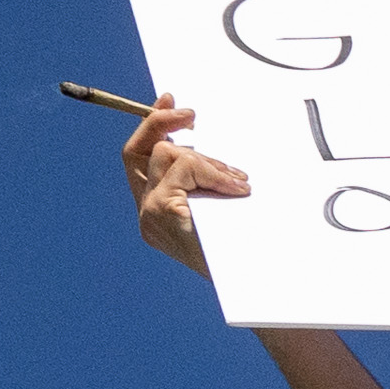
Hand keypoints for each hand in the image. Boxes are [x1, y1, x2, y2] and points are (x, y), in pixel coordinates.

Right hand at [126, 96, 250, 276]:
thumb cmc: (245, 251)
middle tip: (192, 113)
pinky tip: (237, 190)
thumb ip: (207, 184)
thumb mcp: (221, 209)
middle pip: (137, 150)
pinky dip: (214, 173)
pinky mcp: (161, 209)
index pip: (140, 160)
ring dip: (207, 160)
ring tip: (238, 182)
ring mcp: (149, 213)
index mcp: (157, 213)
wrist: (252, 286)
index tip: (169, 102)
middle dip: (162, 122)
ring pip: (167, 153)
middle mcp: (146, 214)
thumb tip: (209, 149)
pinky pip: (185, 168)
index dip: (151, 127)